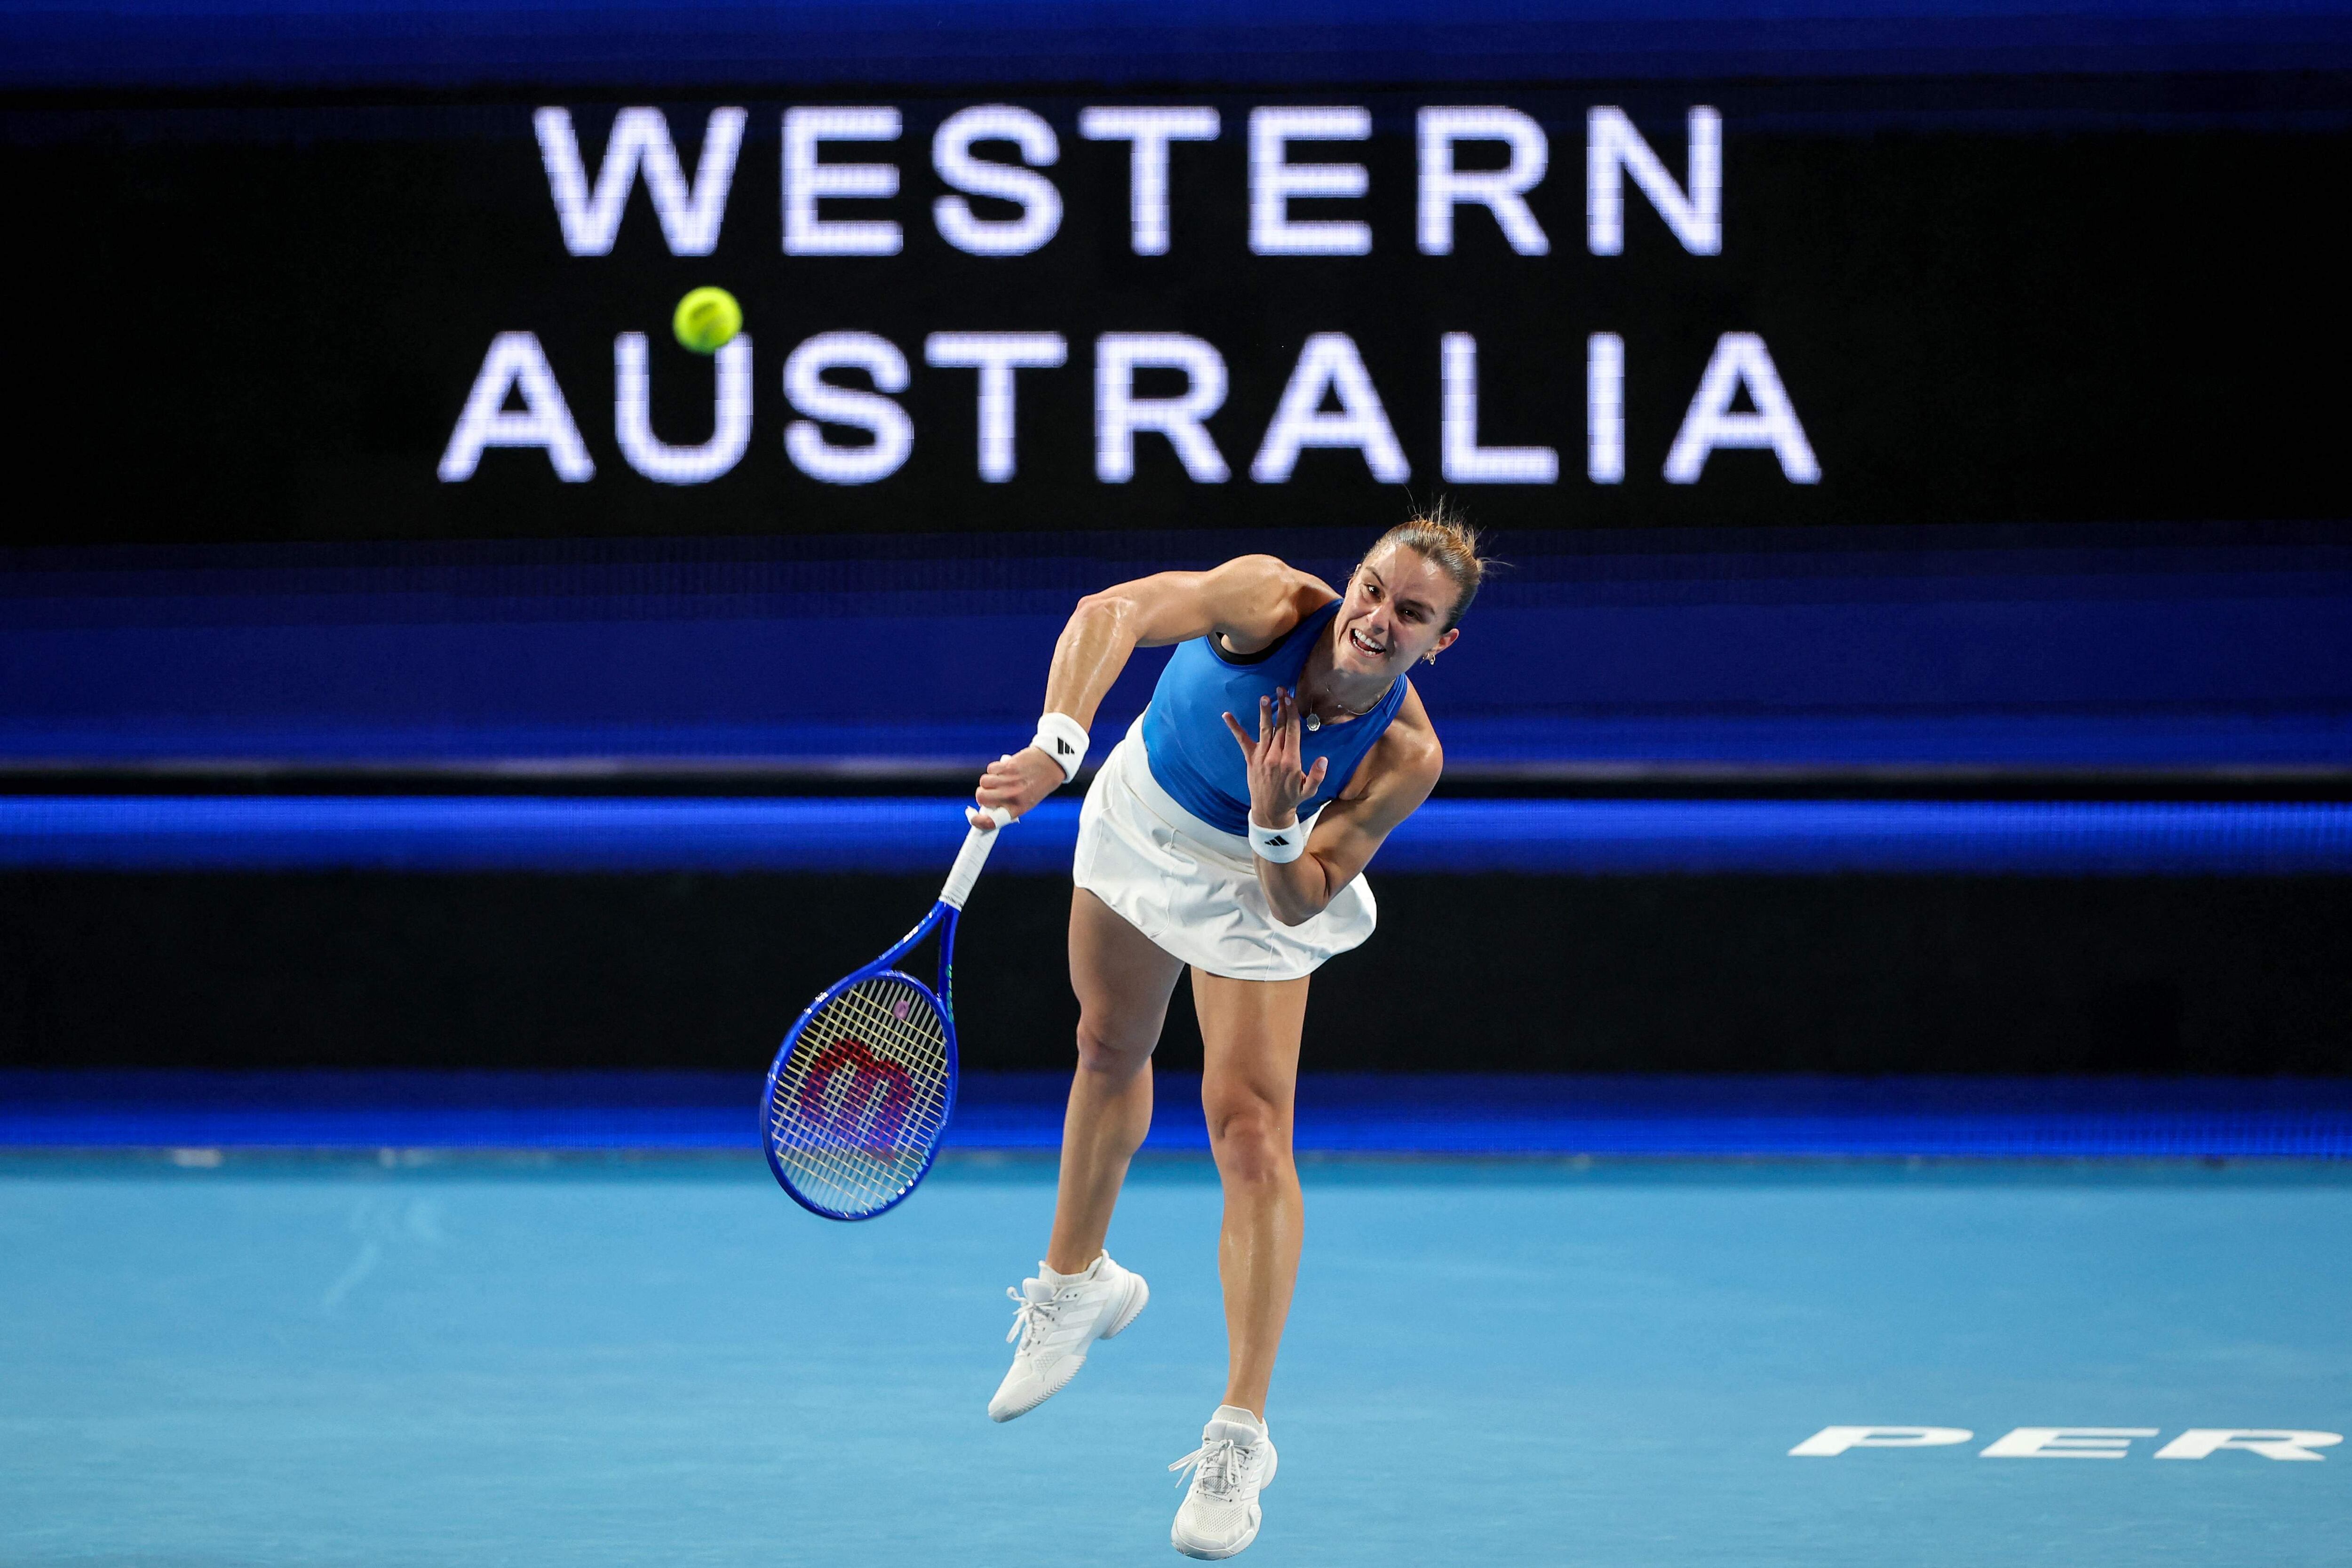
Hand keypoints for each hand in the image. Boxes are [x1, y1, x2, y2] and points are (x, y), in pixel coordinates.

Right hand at [969, 746, 1064, 828]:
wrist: (1050, 765)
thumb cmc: (1036, 786)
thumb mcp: (1025, 803)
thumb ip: (1006, 807)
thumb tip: (986, 810)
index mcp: (1017, 809)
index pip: (991, 821)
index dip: (978, 822)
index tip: (973, 818)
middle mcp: (1012, 796)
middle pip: (981, 797)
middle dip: (982, 795)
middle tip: (990, 793)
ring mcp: (1010, 780)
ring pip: (983, 782)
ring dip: (988, 781)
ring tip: (1000, 780)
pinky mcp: (1008, 766)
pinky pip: (990, 769)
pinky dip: (994, 770)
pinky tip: (1005, 770)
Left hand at [1220, 687, 1327, 828]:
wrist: (1270, 813)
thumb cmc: (1292, 799)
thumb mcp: (1309, 791)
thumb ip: (1317, 776)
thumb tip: (1324, 759)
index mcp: (1291, 761)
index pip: (1292, 732)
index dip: (1291, 714)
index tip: (1291, 699)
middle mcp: (1275, 756)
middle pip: (1280, 727)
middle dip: (1281, 707)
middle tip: (1282, 689)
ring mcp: (1261, 757)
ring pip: (1264, 730)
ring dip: (1265, 712)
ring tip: (1265, 697)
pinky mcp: (1250, 760)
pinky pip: (1242, 741)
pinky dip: (1234, 727)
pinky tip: (1226, 715)